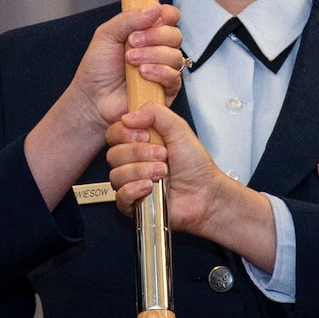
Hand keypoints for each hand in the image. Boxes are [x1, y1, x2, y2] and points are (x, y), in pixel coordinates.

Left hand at [24, 5, 182, 204]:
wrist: (92, 99)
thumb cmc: (97, 68)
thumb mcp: (106, 35)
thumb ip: (129, 19)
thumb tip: (156, 7)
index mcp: (146, 32)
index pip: (170, 17)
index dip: (166, 15)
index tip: (154, 17)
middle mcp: (158, 49)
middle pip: (175, 34)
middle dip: (154, 36)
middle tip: (132, 42)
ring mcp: (164, 70)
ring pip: (175, 55)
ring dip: (153, 55)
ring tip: (130, 61)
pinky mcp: (166, 91)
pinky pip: (175, 76)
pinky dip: (159, 72)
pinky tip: (142, 74)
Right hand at [106, 104, 278, 266]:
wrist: (206, 193)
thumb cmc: (195, 165)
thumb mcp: (178, 128)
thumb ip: (155, 113)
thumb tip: (127, 117)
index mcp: (139, 143)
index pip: (114, 134)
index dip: (125, 133)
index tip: (146, 135)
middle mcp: (133, 163)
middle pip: (113, 154)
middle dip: (139, 153)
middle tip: (162, 155)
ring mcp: (131, 184)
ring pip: (116, 175)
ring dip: (142, 171)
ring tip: (163, 172)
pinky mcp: (133, 205)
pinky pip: (120, 195)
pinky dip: (135, 189)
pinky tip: (151, 187)